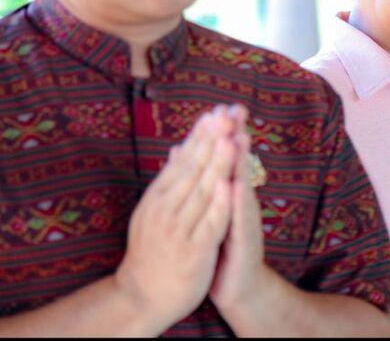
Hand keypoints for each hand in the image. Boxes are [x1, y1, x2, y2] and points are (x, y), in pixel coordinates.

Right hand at [114, 106, 237, 329]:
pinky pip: (209, 223)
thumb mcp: (157, 209)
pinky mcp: (193, 250)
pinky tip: (229, 186)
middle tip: (226, 114)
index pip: (184, 160)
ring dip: (217, 164)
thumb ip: (171, 179)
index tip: (215, 111)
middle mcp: (165, 209)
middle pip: (194, 169)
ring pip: (202, 191)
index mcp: (158, 196)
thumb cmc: (155, 247)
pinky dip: (218, 204)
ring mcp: (178, 229)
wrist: (143, 295)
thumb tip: (177, 146)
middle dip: (212, 140)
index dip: (201, 135)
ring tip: (229, 139)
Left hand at [209, 105, 267, 315]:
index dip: (225, 132)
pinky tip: (235, 188)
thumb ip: (200, 180)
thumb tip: (182, 149)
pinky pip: (239, 222)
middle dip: (236, 137)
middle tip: (237, 110)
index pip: (226, 157)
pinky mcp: (244, 244)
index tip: (223, 104)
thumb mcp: (209, 210)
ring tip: (239, 138)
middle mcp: (239, 203)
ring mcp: (244, 223)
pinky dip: (237, 204)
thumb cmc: (221, 245)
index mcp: (227, 193)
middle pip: (238, 165)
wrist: (236, 287)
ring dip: (241, 163)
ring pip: (241, 188)